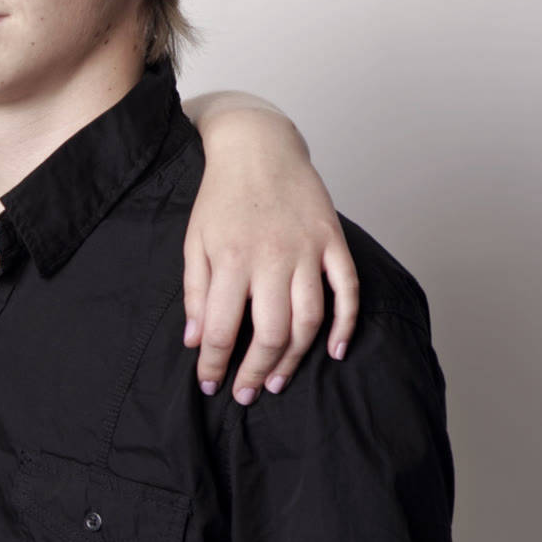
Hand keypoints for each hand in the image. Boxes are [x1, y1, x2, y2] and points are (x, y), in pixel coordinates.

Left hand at [183, 104, 358, 402]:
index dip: (215, 365)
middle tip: (247, 394)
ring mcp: (307, 249)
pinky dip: (345, 324)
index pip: (222, 329)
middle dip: (255, 371)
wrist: (258, 147)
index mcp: (231, 259)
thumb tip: (195, 342)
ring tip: (278, 380)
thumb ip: (194, 293)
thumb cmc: (221, 197)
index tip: (210, 385)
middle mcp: (271, 257)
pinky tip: (333, 352)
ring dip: (295, 358)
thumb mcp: (194, 242)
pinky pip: (347, 290)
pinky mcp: (333, 241)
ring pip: (309, 319)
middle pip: (270, 332)